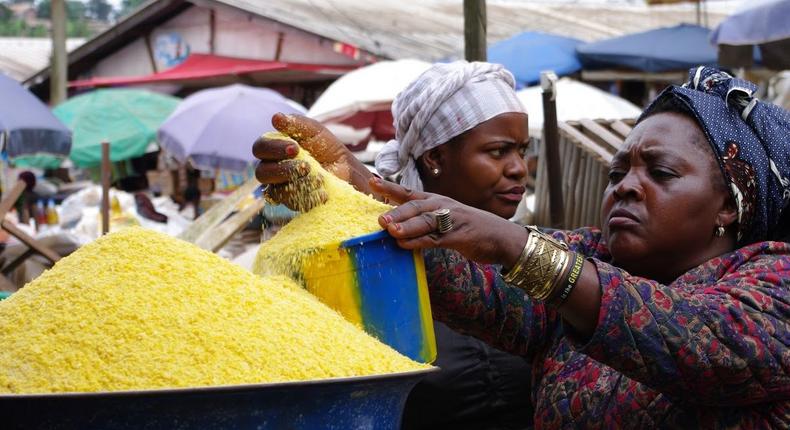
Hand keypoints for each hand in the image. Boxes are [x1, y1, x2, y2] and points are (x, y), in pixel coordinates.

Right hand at [252, 113, 373, 209]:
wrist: (346, 171)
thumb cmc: (326, 148)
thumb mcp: (314, 131)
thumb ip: (295, 123)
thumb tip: (275, 117)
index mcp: (274, 150)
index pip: (260, 148)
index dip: (273, 148)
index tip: (295, 147)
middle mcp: (273, 169)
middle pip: (262, 173)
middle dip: (284, 169)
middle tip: (306, 166)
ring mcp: (281, 188)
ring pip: (275, 190)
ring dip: (297, 183)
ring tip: (319, 179)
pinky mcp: (292, 202)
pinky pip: (291, 203)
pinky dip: (307, 196)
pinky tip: (323, 192)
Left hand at [370, 178, 527, 266]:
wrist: (503, 237)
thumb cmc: (471, 228)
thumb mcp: (447, 220)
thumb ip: (424, 223)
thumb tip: (398, 228)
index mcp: (438, 201)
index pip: (410, 192)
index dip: (390, 187)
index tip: (371, 181)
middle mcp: (443, 207)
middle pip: (416, 205)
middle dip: (397, 210)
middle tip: (380, 218)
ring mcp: (452, 221)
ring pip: (425, 221)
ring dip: (406, 225)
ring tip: (389, 229)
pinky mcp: (459, 236)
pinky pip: (435, 239)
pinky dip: (419, 242)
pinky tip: (405, 245)